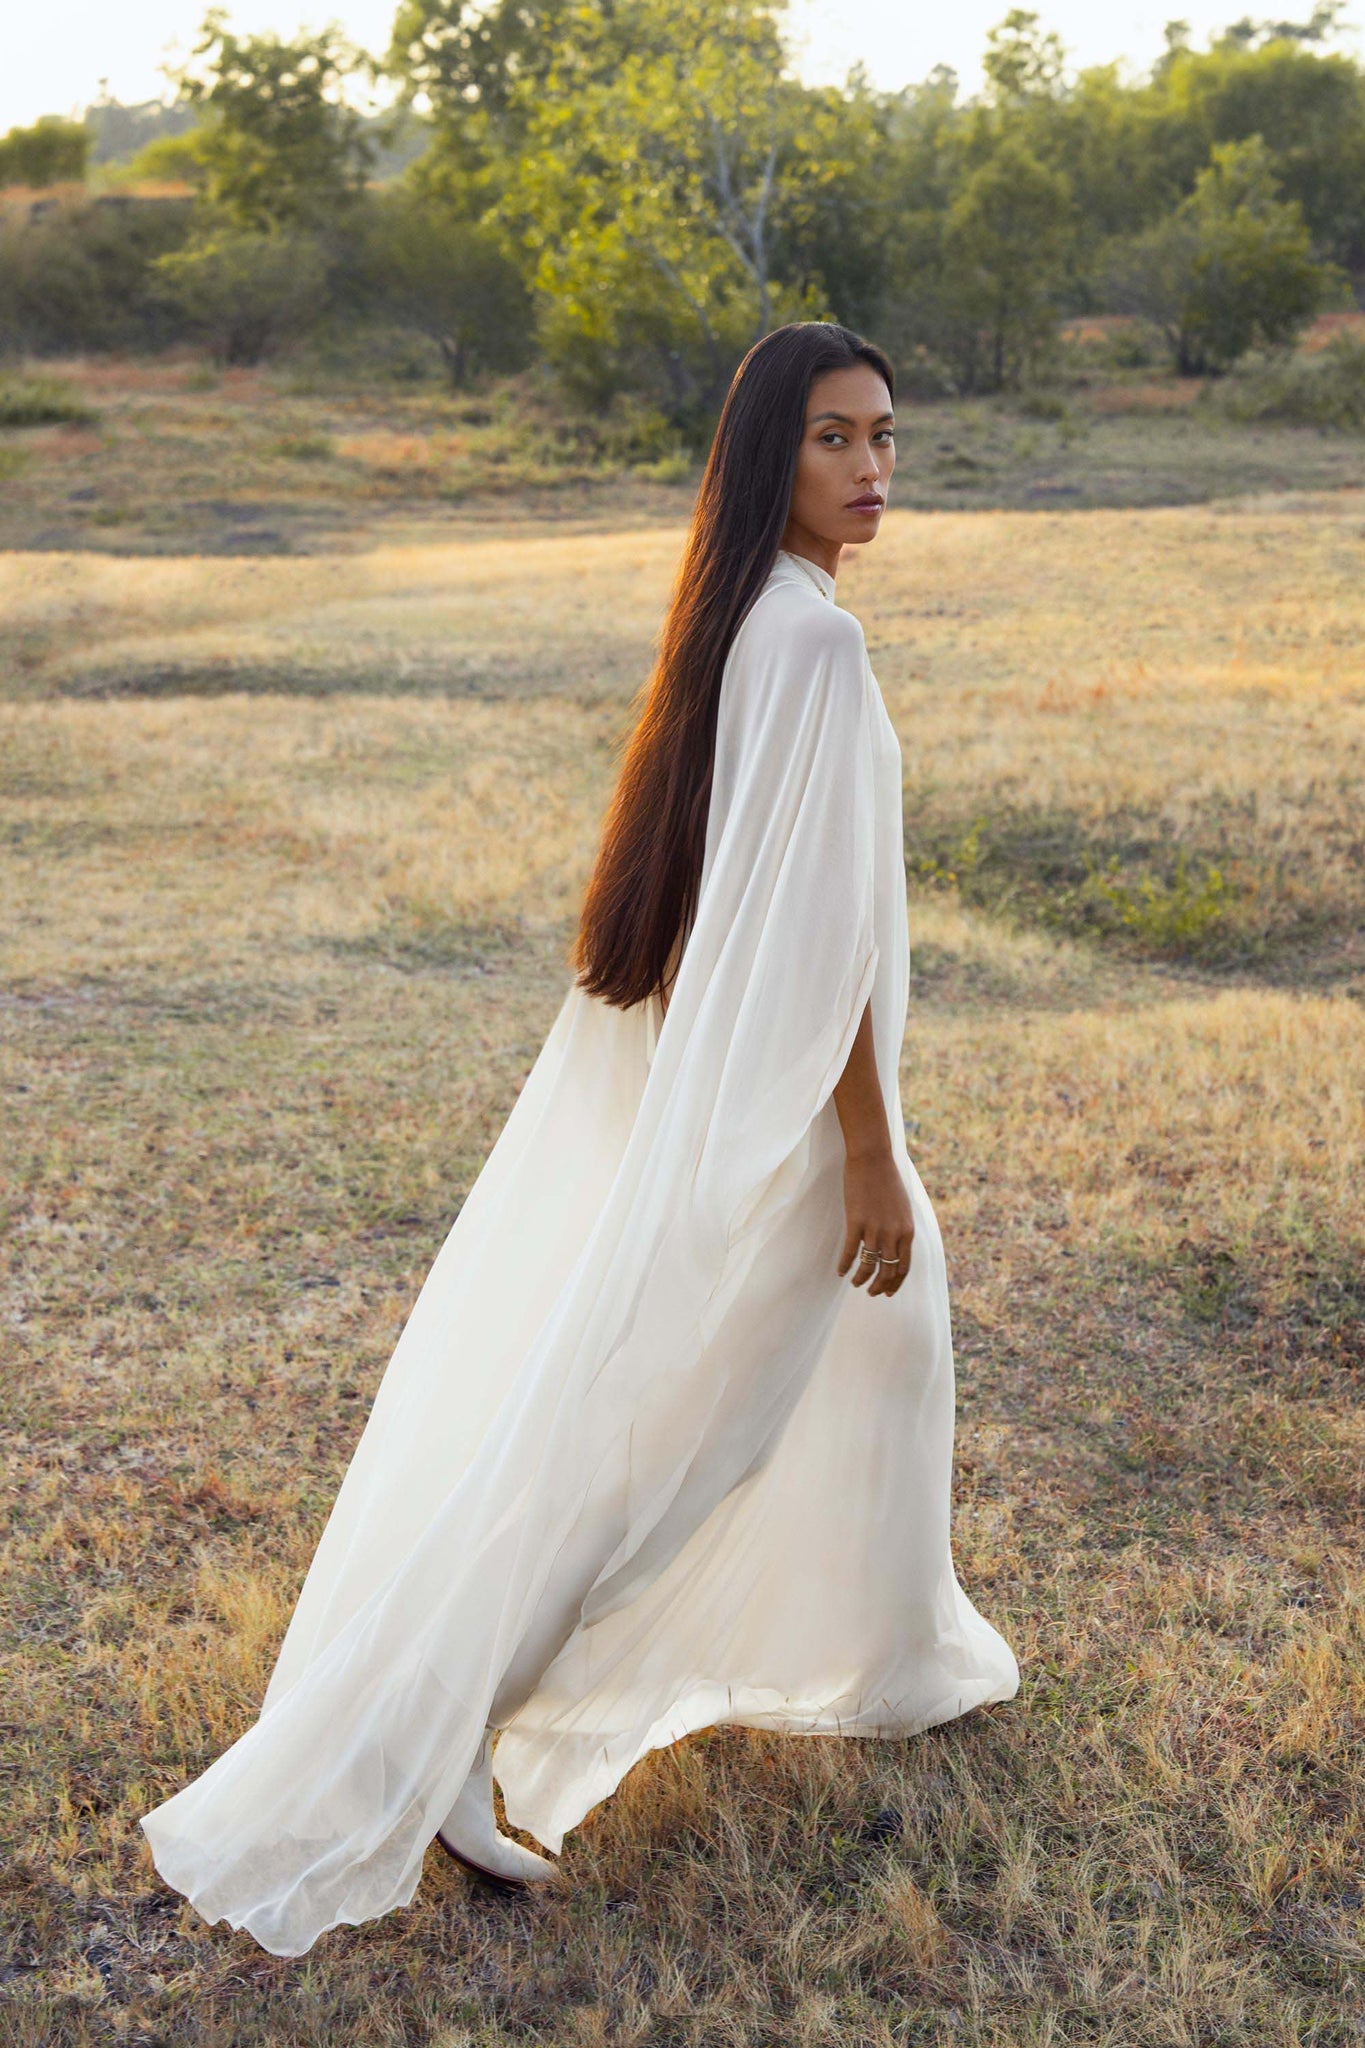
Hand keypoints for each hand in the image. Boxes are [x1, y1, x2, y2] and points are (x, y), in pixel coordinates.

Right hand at [837, 1147, 914, 1296]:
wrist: (872, 1158)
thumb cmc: (887, 1180)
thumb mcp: (903, 1208)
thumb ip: (901, 1228)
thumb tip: (896, 1246)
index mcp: (907, 1231)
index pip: (903, 1267)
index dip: (895, 1283)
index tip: (887, 1292)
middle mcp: (894, 1233)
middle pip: (888, 1271)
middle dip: (879, 1286)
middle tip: (871, 1292)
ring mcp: (875, 1229)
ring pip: (869, 1266)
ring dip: (861, 1279)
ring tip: (854, 1283)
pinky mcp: (856, 1222)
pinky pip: (850, 1252)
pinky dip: (844, 1265)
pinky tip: (839, 1271)